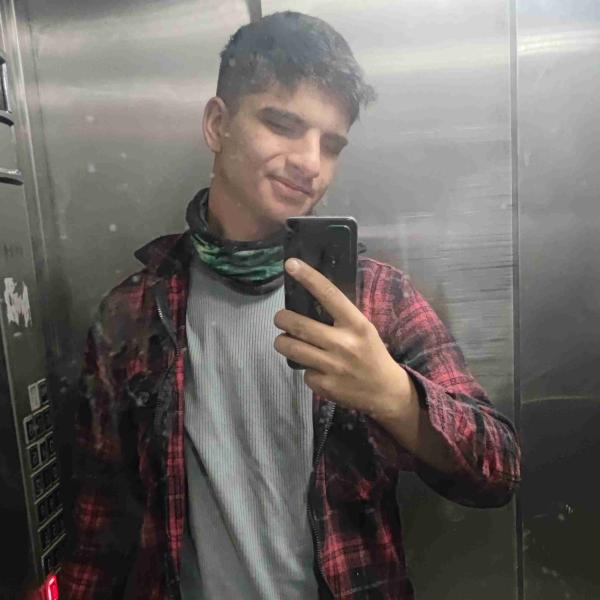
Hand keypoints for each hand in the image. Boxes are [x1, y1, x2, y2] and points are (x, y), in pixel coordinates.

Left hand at [273, 258, 412, 417]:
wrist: (385, 392)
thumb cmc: (371, 354)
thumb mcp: (363, 329)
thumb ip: (340, 317)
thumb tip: (308, 298)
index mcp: (356, 324)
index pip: (329, 295)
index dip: (308, 277)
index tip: (290, 264)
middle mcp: (343, 344)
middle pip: (298, 324)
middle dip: (281, 318)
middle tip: (281, 318)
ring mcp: (332, 366)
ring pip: (290, 347)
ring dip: (282, 341)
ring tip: (287, 340)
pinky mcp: (324, 386)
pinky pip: (302, 372)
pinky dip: (305, 369)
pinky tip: (317, 369)